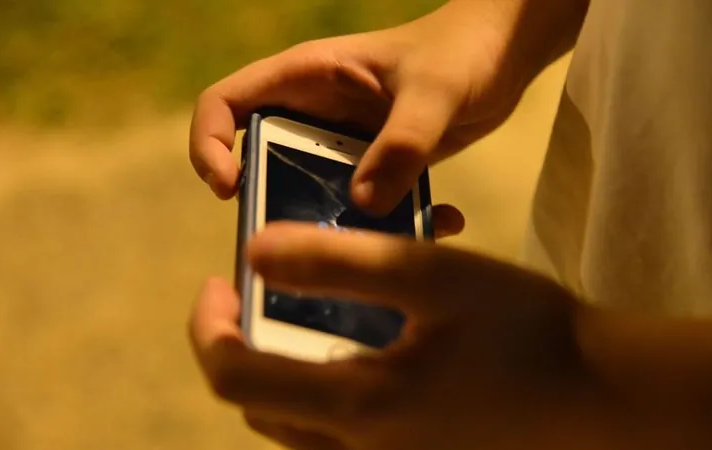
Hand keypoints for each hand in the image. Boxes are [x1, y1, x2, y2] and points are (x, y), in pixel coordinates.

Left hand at [189, 222, 612, 449]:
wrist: (600, 397)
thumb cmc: (526, 329)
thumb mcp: (434, 276)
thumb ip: (340, 263)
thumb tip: (255, 252)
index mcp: (359, 405)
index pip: (235, 378)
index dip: (207, 328)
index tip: (216, 280)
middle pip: (257, 407)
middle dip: (236, 350)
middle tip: (252, 297)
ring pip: (293, 428)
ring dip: (275, 373)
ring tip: (296, 318)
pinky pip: (333, 438)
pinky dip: (317, 394)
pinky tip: (352, 351)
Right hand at [190, 0, 527, 214]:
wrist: (504, 54)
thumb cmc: (464, 50)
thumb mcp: (435, 91)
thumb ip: (402, 143)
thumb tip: (363, 203)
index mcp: (306, 76)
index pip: (224, 104)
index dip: (207, 145)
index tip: (230, 188)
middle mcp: (313, 112)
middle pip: (258, 160)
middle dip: (269, 202)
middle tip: (298, 239)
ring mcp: (343, 142)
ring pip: (309, 190)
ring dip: (330, 223)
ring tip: (368, 249)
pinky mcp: (375, 165)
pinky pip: (359, 202)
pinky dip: (384, 221)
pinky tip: (435, 225)